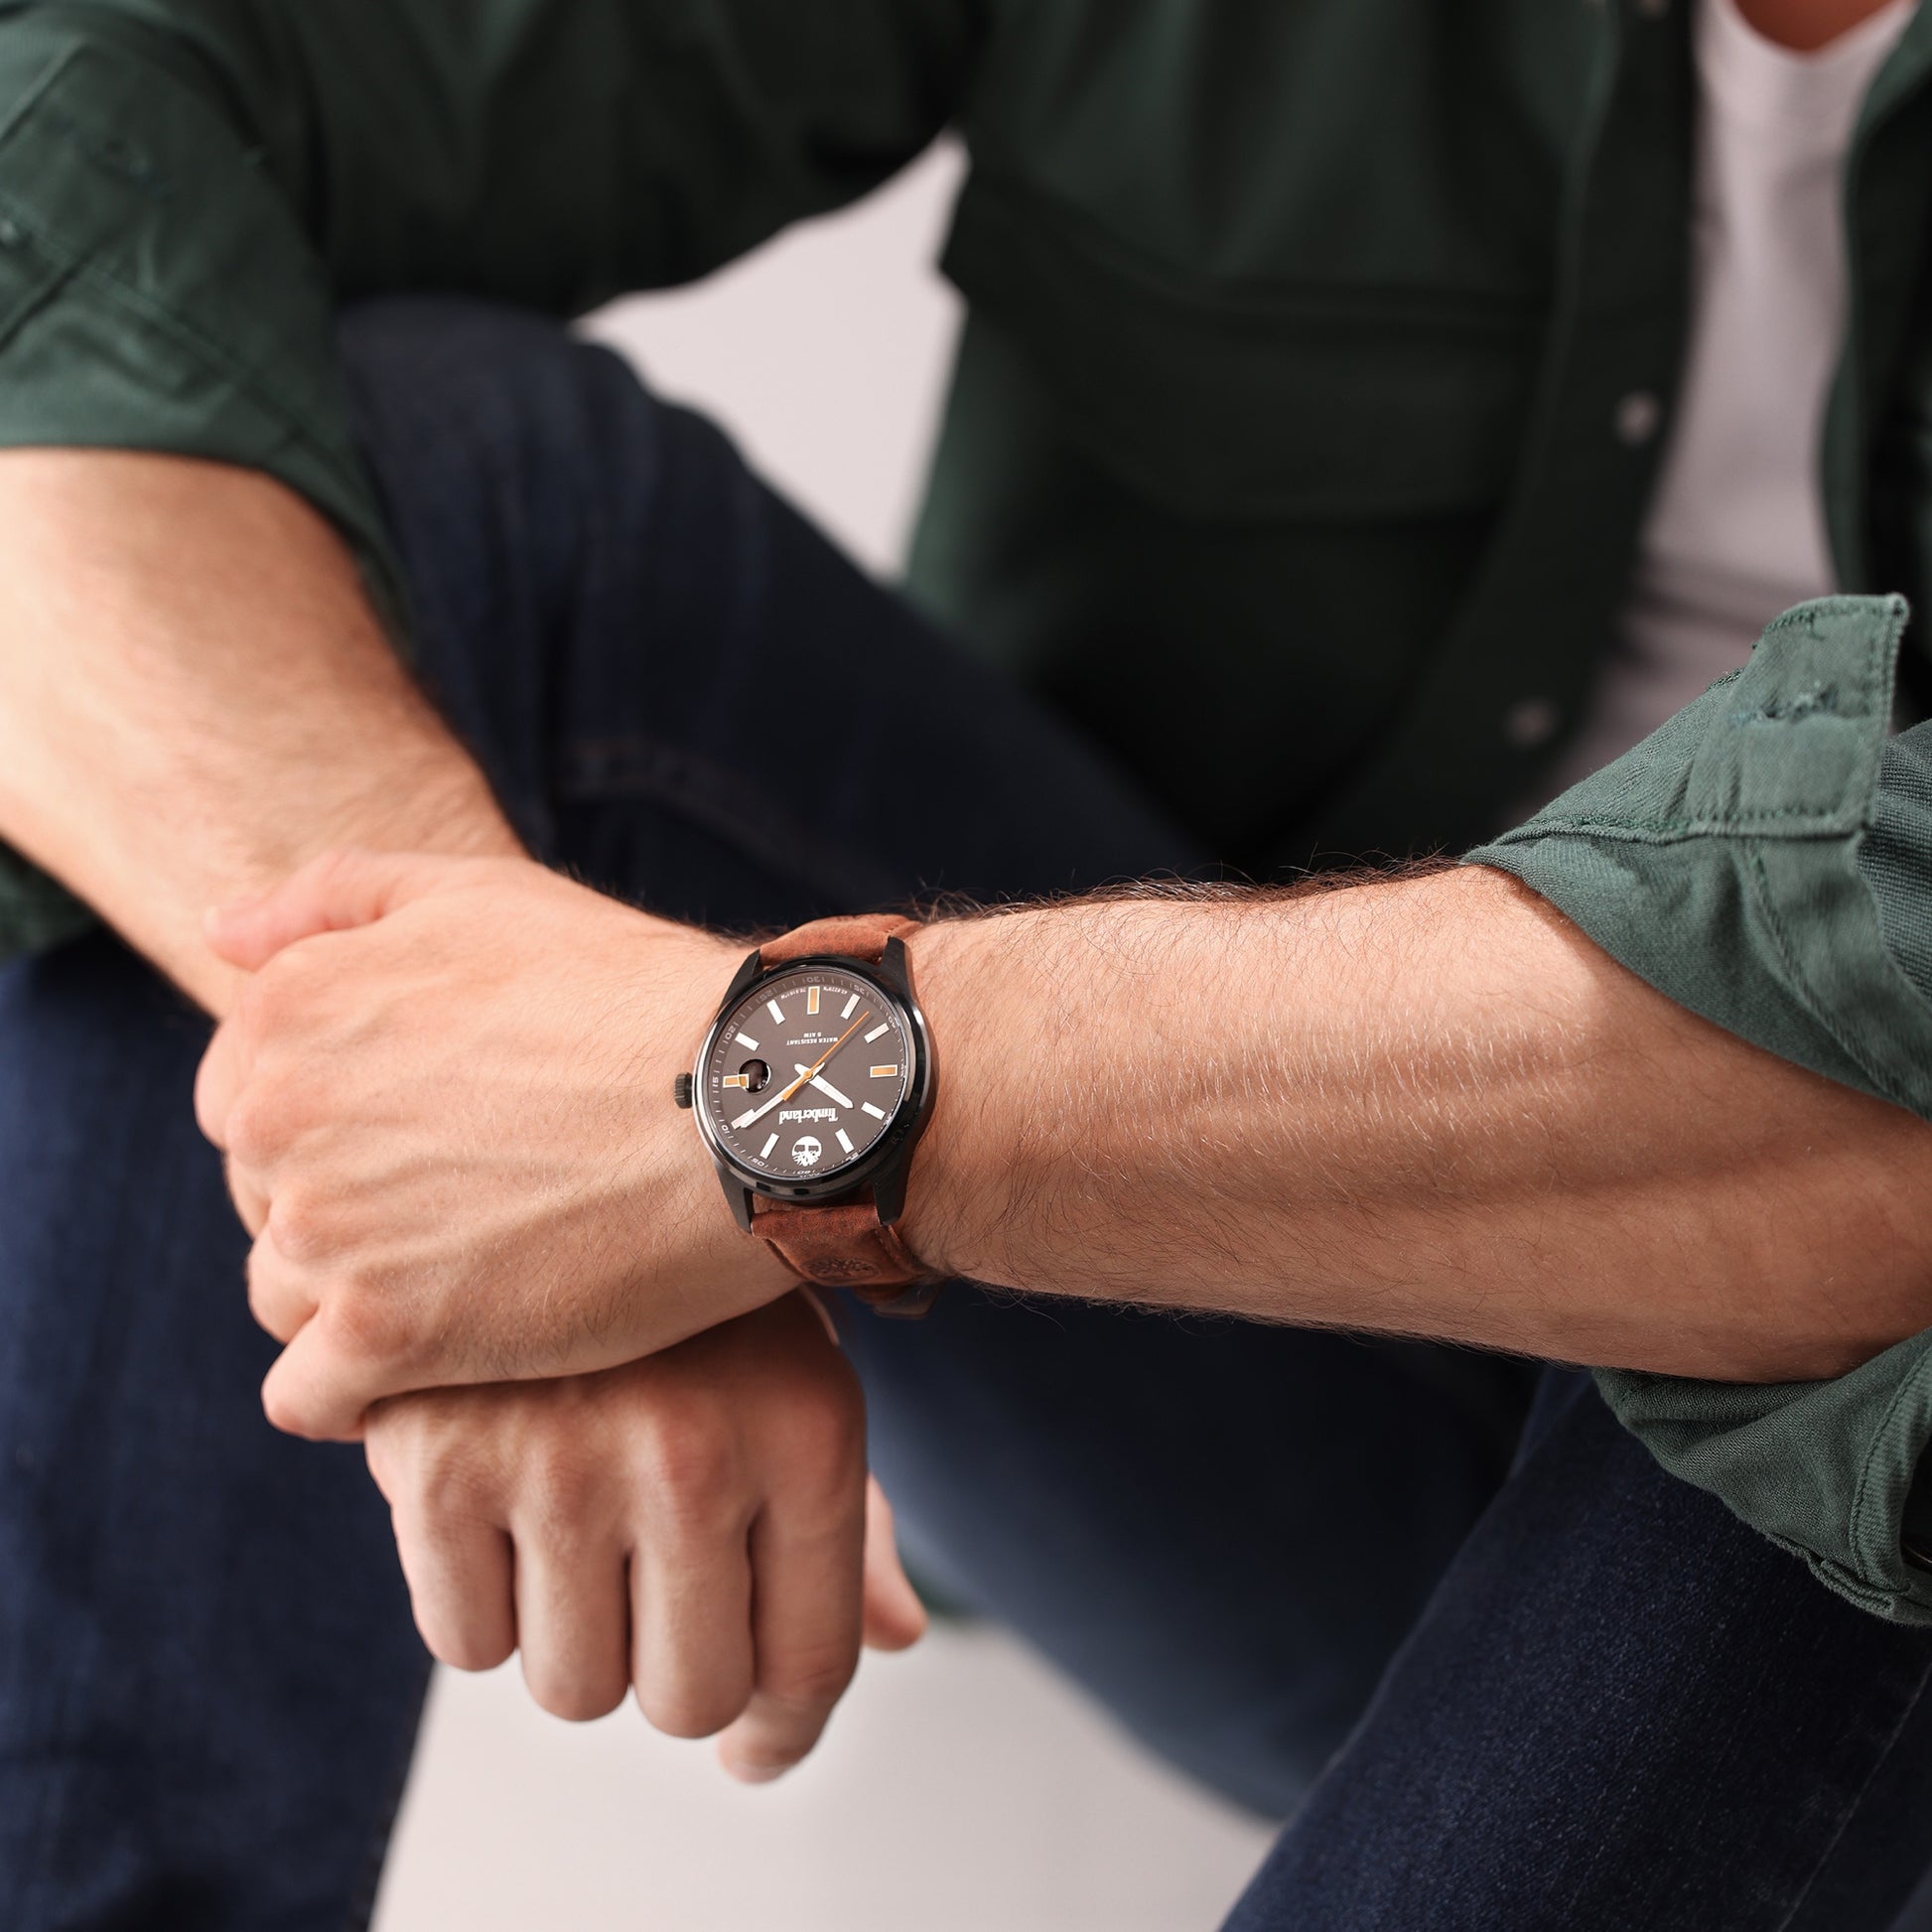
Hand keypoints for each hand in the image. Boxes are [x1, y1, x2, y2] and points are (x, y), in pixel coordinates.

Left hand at [194, 847, 795, 1439]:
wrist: (745, 1104)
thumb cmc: (629, 990)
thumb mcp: (480, 892)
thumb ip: (332, 896)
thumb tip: (218, 932)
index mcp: (287, 1012)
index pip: (241, 1103)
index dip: (337, 1127)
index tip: (430, 1139)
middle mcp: (277, 1118)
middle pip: (266, 1199)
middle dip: (347, 1209)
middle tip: (468, 1205)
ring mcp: (324, 1230)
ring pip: (284, 1296)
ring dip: (357, 1299)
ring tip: (472, 1281)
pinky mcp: (384, 1334)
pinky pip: (306, 1397)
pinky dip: (359, 1392)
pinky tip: (439, 1364)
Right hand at [364, 1293, 925, 1780]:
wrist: (549, 1161)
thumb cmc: (692, 1302)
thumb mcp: (797, 1378)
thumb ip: (849, 1523)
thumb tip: (897, 1638)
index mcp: (809, 1432)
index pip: (813, 1662)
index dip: (785, 1729)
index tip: (755, 1742)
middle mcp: (695, 1453)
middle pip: (691, 1698)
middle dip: (678, 1674)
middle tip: (656, 1601)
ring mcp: (563, 1459)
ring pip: (575, 1687)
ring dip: (579, 1641)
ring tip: (580, 1537)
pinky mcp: (440, 1463)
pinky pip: (465, 1643)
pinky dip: (484, 1605)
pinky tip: (503, 1513)